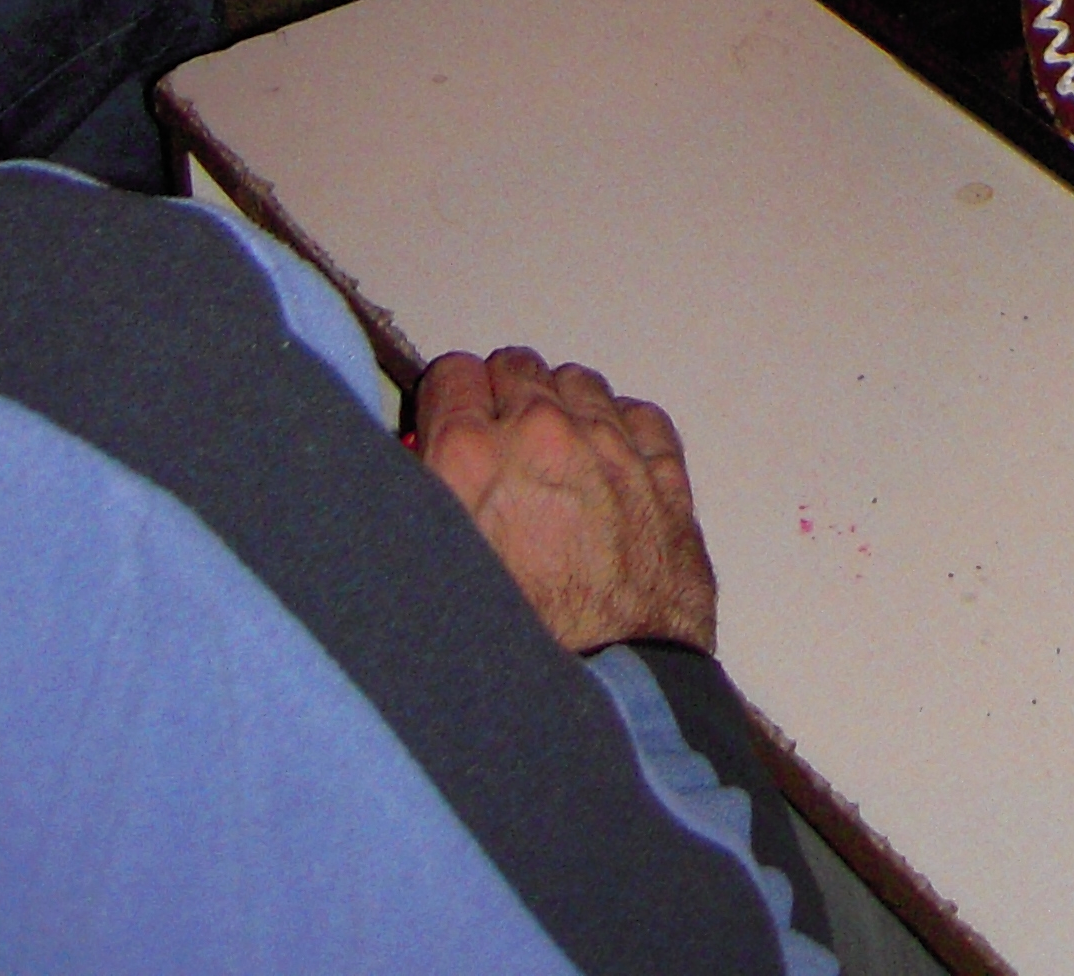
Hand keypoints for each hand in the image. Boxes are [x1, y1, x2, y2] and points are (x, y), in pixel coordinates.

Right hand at [413, 345, 715, 653]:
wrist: (602, 705)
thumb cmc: (507, 658)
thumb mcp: (420, 586)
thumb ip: (413, 510)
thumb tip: (408, 477)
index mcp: (467, 458)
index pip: (451, 374)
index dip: (447, 407)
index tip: (448, 433)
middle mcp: (541, 434)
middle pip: (516, 368)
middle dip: (502, 403)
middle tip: (498, 455)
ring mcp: (611, 448)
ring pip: (579, 382)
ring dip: (562, 411)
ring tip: (552, 468)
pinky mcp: (666, 474)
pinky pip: (639, 415)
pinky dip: (622, 433)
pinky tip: (608, 473)